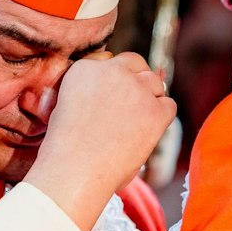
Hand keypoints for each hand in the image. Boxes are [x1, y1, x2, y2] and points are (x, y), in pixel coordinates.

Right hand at [25, 52, 175, 228]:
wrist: (74, 169)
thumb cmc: (66, 148)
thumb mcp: (63, 107)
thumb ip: (84, 89)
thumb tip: (105, 81)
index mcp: (86, 67)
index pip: (114, 61)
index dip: (119, 78)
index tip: (116, 96)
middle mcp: (112, 70)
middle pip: (138, 64)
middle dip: (138, 81)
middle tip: (132, 106)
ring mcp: (136, 88)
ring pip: (156, 83)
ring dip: (150, 99)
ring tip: (135, 124)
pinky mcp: (155, 109)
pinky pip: (169, 105)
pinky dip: (161, 118)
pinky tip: (146, 133)